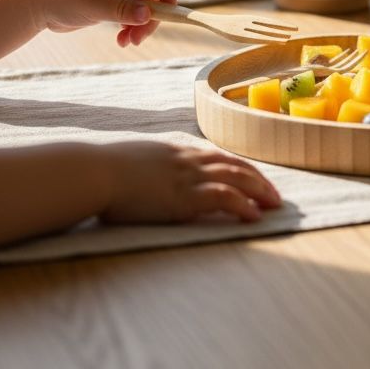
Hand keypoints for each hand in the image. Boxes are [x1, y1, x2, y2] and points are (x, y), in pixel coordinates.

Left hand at [30, 0, 176, 46]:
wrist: (35, 4)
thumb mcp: (93, 4)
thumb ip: (122, 9)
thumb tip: (148, 14)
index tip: (170, 14)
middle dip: (149, 18)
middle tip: (139, 38)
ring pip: (139, 9)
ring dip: (138, 26)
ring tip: (127, 42)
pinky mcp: (107, 5)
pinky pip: (127, 16)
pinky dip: (128, 28)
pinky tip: (120, 40)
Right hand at [101, 142, 281, 223]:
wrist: (95, 172)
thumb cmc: (101, 171)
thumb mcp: (131, 161)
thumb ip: (146, 165)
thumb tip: (144, 175)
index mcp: (174, 151)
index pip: (217, 156)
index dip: (238, 167)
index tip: (252, 177)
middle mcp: (187, 160)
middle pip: (234, 166)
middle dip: (257, 180)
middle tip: (274, 195)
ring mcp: (188, 177)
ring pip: (236, 179)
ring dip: (259, 192)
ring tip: (274, 206)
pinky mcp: (185, 197)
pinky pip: (224, 198)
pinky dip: (243, 206)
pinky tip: (254, 217)